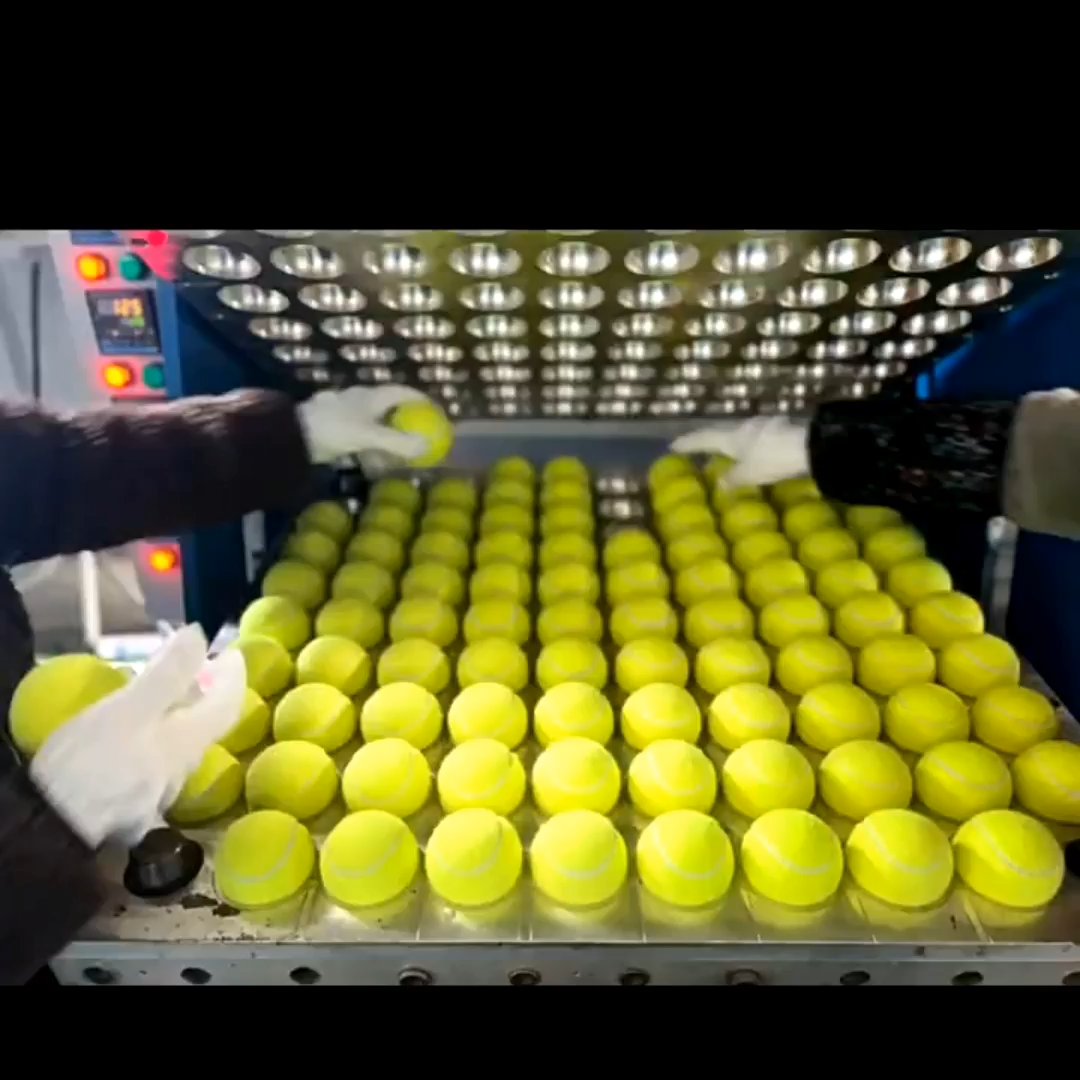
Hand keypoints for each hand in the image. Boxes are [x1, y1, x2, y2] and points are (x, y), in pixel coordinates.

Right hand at [29, 625, 246, 849]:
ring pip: (176, 746)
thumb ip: (168, 674)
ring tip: (153, 693)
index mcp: (187, 744)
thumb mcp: (130, 709)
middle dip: (204, 694)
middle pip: (205, 727)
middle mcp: (180, 771)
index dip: (233, 677)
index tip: (230, 653)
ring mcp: (153, 793)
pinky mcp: (126, 807)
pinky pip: (149, 763)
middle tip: (191, 667)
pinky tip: (125, 733)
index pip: (228, 705)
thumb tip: (199, 635)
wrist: (53, 831)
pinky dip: (149, 738)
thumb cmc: (91, 764)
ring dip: (175, 716)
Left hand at [297, 385, 433, 465]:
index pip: (404, 392)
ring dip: (388, 437)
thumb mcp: (369, 436)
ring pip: (375, 423)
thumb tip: (428, 446)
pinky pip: (361, 436)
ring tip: (398, 454)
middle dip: (406, 421)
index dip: (422, 400)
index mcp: (371, 396)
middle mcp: (360, 400)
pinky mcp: (335, 428)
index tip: (436, 412)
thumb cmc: (333, 428)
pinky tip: (373, 461)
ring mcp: (346, 413)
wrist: (292, 435)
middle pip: (390, 408)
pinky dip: (371, 446)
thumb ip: (398, 442)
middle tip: (419, 435)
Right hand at [671, 416, 811, 489]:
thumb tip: (720, 483)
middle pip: (721, 432)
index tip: (673, 445)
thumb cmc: (773, 458)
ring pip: (741, 433)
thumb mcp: (750, 474)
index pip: (703, 438)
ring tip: (728, 452)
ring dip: (731, 441)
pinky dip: (750, 445)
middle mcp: (744, 427)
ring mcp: (764, 425)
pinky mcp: (782, 429)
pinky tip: (756, 452)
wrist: (811, 444)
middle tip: (699, 446)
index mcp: (731, 437)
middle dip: (709, 439)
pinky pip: (758, 437)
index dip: (688, 443)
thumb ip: (733, 478)